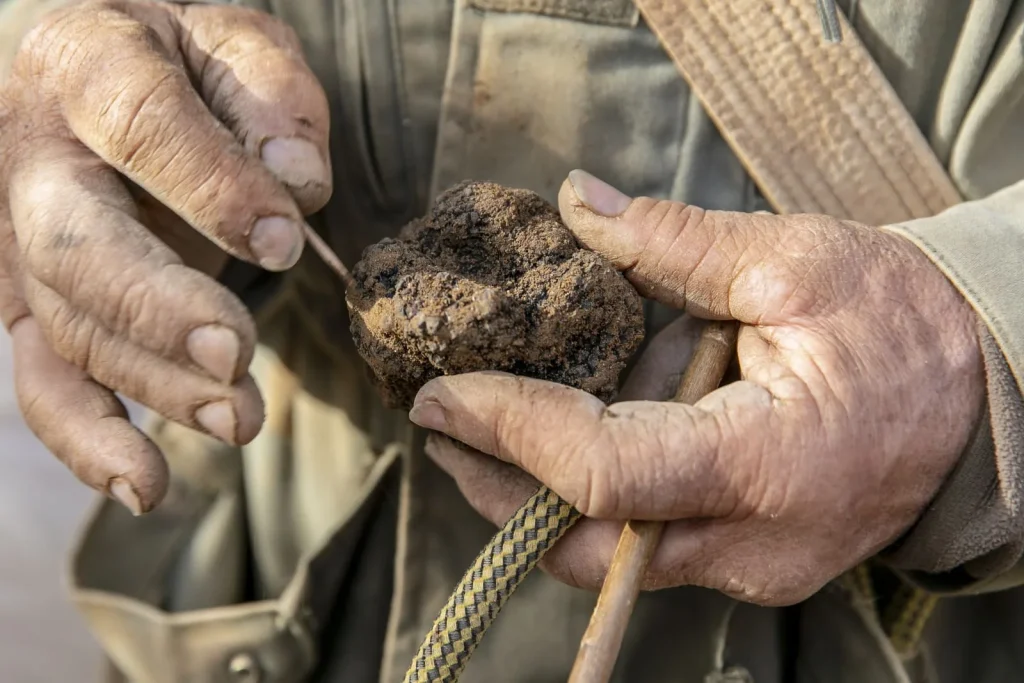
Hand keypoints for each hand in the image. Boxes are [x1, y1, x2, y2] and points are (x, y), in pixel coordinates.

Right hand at [0, 1, 331, 513]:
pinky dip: (87, 441)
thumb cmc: (187, 62)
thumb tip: (298, 184)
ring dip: (155, 386)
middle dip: (159, 310)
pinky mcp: (32, 304)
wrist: (106, 70)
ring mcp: (19, 239)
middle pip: (79, 247)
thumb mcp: (235, 41)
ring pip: (71, 328)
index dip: (214, 188)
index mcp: (87, 65)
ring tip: (240, 421)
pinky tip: (143, 486)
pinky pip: (42, 380)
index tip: (282, 237)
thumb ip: (271, 97)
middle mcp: (35, 157)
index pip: (142, 125)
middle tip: (236, 354)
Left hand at [409, 170, 984, 605]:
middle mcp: (754, 543)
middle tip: (440, 424)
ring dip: (532, 497)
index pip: (602, 473)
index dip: (510, 433)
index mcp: (768, 465)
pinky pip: (643, 544)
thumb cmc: (902, 325)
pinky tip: (562, 441)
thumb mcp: (796, 263)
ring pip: (606, 556)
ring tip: (482, 428)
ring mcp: (752, 566)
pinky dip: (588, 498)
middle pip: (583, 544)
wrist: (979, 395)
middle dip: (495, 489)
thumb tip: (581, 208)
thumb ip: (676, 245)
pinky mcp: (749, 561)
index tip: (443, 393)